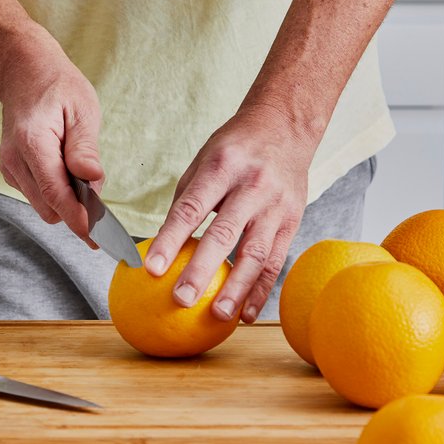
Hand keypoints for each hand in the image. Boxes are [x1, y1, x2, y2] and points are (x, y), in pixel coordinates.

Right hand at [0, 41, 103, 244]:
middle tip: (101, 198)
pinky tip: (67, 173)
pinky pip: (38, 196)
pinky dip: (56, 194)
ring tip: (82, 175)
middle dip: (77, 212)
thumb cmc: (57, 86)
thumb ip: (85, 148)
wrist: (24, 71)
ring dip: (67, 202)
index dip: (79, 220)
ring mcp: (9, 167)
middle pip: (49, 208)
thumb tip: (92, 180)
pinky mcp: (11, 172)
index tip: (98, 239)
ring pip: (43, 206)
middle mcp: (14, 160)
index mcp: (33, 142)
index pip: (56, 195)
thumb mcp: (82, 109)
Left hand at [146, 104, 319, 323]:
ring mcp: (276, 206)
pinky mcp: (292, 221)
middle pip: (224, 234)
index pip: (192, 208)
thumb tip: (160, 244)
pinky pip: (276, 261)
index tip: (151, 269)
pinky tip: (246, 314)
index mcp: (222, 167)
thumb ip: (186, 200)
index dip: (170, 239)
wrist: (286, 127)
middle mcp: (252, 186)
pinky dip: (262, 290)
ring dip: (236, 289)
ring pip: (256, 253)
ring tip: (218, 316)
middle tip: (180, 300)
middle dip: (201, 270)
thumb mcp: (204, 160)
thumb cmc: (235, 149)